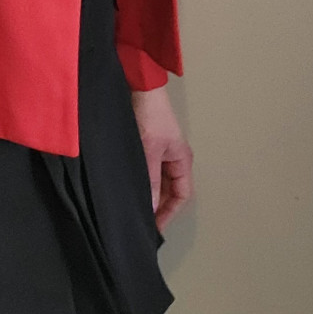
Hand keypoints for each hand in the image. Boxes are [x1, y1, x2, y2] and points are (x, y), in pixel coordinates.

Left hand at [130, 85, 193, 231]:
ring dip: (150, 194)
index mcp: (181, 160)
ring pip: (158, 182)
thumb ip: (150, 180)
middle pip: (170, 191)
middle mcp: (174, 159)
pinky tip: (130, 188)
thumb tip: (150, 207)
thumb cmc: (150, 115)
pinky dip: (142, 182)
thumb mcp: (149, 151)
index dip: (170, 213)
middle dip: (159, 207)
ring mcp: (161, 152)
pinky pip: (148, 171)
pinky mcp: (148, 146)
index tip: (155, 227)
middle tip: (142, 222)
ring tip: (135, 208)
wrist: (140, 86)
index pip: (182, 195)